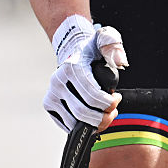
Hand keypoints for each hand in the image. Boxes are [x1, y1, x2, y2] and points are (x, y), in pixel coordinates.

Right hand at [43, 15, 127, 132]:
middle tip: (113, 111)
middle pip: (82, 112)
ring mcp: (51, 93)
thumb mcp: (105, 39)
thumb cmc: (91, 49)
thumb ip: (114, 46)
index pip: (91, 95)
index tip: (117, 99)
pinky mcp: (48, 104)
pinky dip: (82, 127)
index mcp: (71, 67)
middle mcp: (57, 81)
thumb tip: (119, 61)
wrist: (71, 49)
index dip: (108, 103)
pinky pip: (66, 125)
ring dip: (94, 124)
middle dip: (103, 118)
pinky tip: (92, 117)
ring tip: (104, 114)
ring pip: (74, 122)